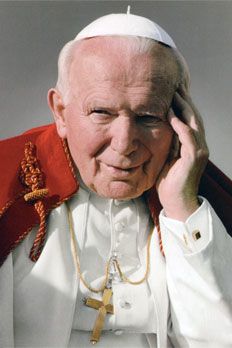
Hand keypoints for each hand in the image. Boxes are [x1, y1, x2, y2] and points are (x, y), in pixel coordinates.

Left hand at [156, 85, 208, 220]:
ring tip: (173, 94)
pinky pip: (188, 137)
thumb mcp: (168, 157)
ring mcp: (199, 151)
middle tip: (174, 86)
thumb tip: (161, 126)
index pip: (190, 120)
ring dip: (184, 108)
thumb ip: (169, 142)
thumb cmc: (169, 181)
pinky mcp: (194, 158)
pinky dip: (180, 124)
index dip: (183, 105)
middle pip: (195, 117)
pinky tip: (171, 114)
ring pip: (194, 123)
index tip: (172, 91)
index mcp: (194, 145)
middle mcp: (200, 145)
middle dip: (185, 101)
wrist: (176, 202)